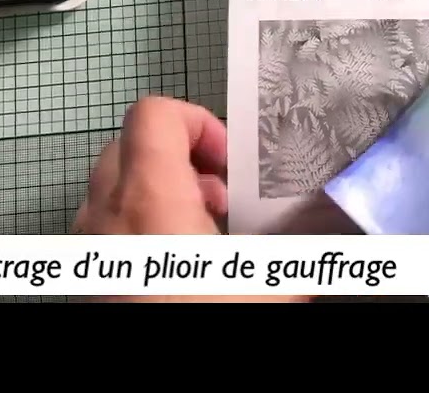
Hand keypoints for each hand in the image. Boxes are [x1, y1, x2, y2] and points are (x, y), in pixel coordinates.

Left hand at [72, 95, 307, 301]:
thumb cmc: (203, 314)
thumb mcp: (272, 290)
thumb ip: (305, 252)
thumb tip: (342, 242)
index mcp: (151, 199)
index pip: (153, 114)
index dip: (197, 122)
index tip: (229, 161)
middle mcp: (107, 217)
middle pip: (129, 144)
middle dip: (179, 159)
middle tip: (221, 196)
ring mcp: (88, 250)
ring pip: (112, 186)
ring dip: (158, 192)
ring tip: (203, 233)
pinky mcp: (85, 280)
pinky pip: (104, 228)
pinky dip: (138, 227)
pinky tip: (180, 268)